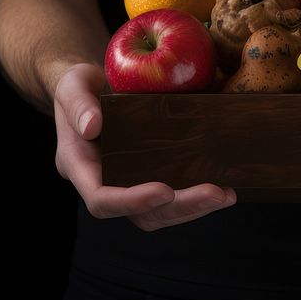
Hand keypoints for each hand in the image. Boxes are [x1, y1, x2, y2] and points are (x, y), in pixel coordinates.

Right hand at [53, 62, 236, 230]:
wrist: (93, 86)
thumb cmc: (79, 84)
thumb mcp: (73, 84)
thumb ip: (78, 103)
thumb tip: (92, 125)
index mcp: (80, 167)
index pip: (101, 199)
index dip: (132, 201)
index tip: (165, 191)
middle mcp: (105, 182)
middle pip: (140, 215)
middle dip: (180, 208)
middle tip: (216, 194)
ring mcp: (129, 182)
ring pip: (160, 212)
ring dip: (195, 208)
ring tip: (227, 194)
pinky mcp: (150, 173)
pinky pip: (173, 195)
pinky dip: (197, 195)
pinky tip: (225, 186)